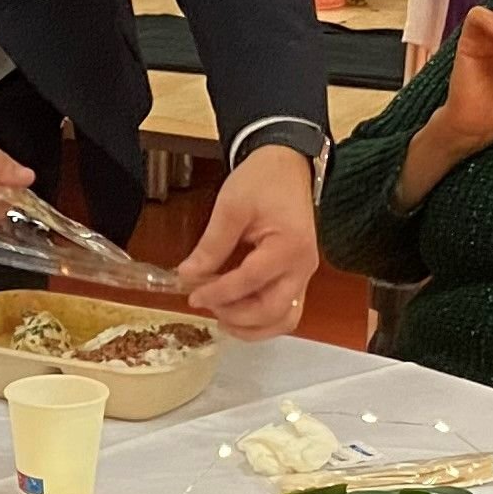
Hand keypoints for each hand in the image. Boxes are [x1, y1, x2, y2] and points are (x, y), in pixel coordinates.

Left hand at [177, 142, 318, 332]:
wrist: (287, 166)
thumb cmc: (261, 181)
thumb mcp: (231, 207)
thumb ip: (211, 245)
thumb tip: (187, 276)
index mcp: (288, 246)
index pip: (250, 281)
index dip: (219, 293)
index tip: (192, 295)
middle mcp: (303, 267)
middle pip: (273, 311)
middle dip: (237, 316)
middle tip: (207, 306)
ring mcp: (304, 275)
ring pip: (284, 319)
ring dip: (253, 327)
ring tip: (221, 316)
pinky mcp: (299, 277)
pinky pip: (285, 311)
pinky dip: (262, 319)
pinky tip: (236, 312)